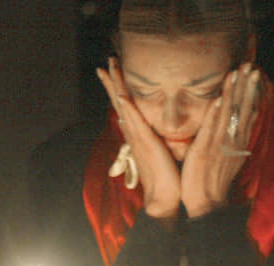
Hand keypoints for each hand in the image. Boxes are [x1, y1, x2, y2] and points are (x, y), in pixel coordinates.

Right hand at [97, 58, 181, 219]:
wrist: (164, 196)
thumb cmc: (166, 176)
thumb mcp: (161, 150)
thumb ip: (158, 137)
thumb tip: (160, 126)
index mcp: (138, 133)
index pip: (127, 105)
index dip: (119, 87)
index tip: (114, 70)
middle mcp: (134, 133)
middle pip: (120, 101)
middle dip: (113, 80)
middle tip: (107, 61)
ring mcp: (138, 138)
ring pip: (123, 106)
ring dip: (115, 86)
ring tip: (108, 68)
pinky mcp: (146, 144)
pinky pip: (134, 122)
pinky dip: (127, 109)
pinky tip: (121, 96)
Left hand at [180, 63, 260, 217]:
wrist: (207, 203)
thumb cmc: (213, 181)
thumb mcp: (227, 157)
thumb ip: (232, 140)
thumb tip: (236, 124)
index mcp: (237, 142)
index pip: (247, 112)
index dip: (251, 92)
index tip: (255, 74)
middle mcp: (232, 141)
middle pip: (242, 109)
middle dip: (247, 87)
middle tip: (251, 66)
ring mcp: (219, 145)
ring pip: (229, 114)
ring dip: (234, 93)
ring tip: (238, 73)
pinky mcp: (205, 151)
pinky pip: (212, 129)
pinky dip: (217, 114)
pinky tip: (220, 99)